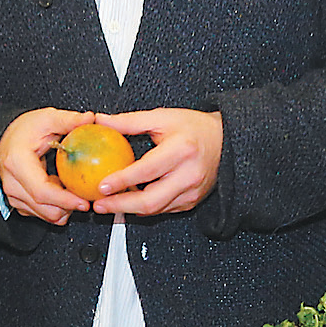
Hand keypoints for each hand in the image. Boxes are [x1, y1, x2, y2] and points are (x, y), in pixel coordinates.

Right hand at [0, 107, 94, 223]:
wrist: (8, 136)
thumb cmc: (26, 129)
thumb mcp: (48, 118)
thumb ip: (68, 120)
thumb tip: (90, 118)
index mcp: (17, 164)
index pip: (43, 192)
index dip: (65, 201)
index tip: (84, 202)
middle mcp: (12, 184)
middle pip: (45, 209)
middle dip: (70, 208)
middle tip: (87, 196)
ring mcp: (13, 195)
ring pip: (45, 215)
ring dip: (64, 209)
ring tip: (74, 190)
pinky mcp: (18, 202)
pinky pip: (41, 214)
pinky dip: (56, 208)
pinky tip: (63, 192)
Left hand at [90, 108, 222, 216]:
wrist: (226, 142)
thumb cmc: (196, 128)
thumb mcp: (162, 117)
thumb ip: (129, 121)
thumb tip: (102, 122)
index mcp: (181, 151)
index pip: (147, 171)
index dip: (122, 181)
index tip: (103, 185)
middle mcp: (189, 175)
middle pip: (151, 200)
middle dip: (121, 206)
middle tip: (100, 205)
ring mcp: (192, 191)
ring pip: (155, 209)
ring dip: (130, 209)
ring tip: (109, 204)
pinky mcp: (191, 201)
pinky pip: (163, 209)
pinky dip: (144, 208)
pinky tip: (130, 202)